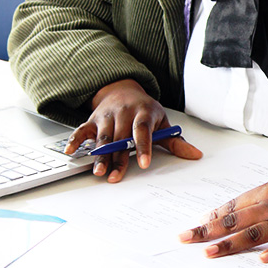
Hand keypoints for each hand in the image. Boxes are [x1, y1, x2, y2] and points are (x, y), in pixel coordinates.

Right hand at [65, 78, 201, 181]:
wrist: (123, 90)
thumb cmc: (145, 111)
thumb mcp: (162, 122)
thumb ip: (176, 141)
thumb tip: (195, 155)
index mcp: (144, 112)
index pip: (143, 130)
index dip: (143, 147)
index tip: (143, 164)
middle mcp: (125, 113)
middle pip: (121, 137)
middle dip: (118, 158)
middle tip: (116, 177)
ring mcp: (107, 116)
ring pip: (103, 136)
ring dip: (100, 155)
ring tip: (99, 171)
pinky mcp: (92, 119)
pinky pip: (81, 130)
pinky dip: (75, 140)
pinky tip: (71, 152)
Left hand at [179, 142, 267, 261]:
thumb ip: (261, 198)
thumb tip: (235, 211)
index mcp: (267, 190)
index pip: (233, 207)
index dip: (211, 218)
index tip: (191, 228)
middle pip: (237, 220)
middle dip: (209, 231)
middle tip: (186, 239)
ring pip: (258, 232)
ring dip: (232, 243)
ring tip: (211, 252)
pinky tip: (262, 259)